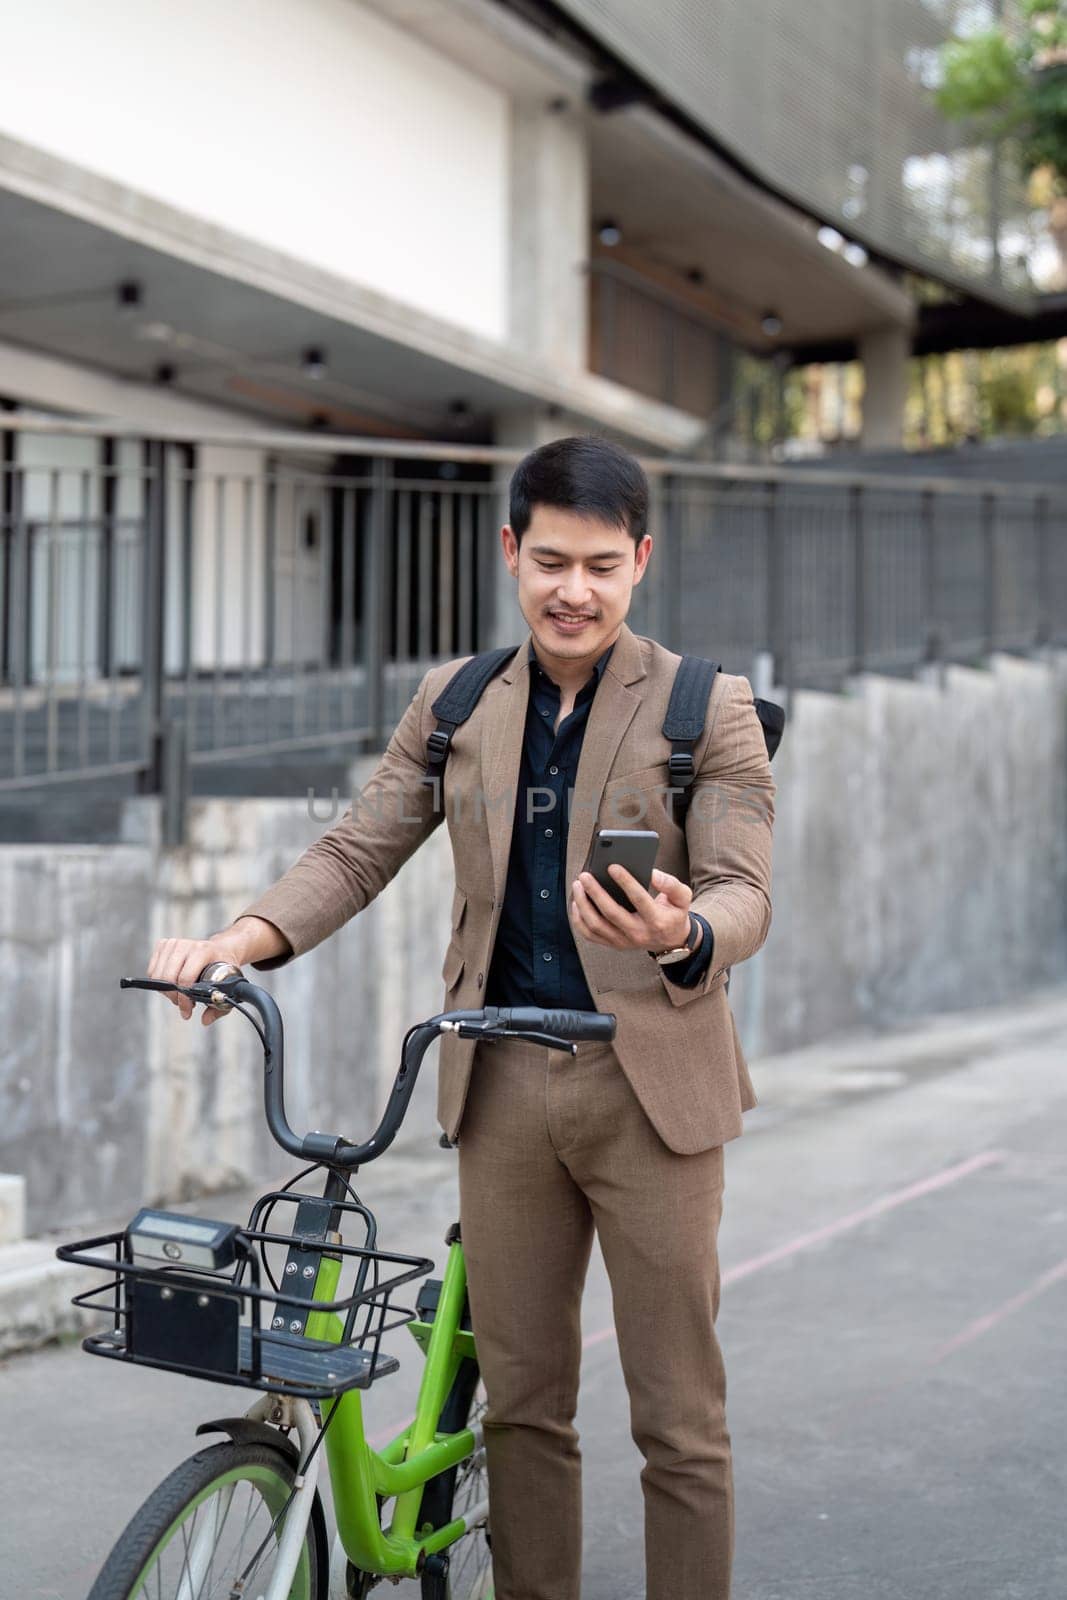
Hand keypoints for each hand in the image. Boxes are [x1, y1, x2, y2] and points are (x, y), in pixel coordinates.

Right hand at [146, 929, 248, 1025]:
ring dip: (166, 991)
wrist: (220, 949)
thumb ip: (219, 1007)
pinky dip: (159, 982)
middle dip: (174, 997)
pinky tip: (173, 984)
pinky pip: (152, 970)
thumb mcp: (227, 985)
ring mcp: (174, 943)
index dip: (184, 999)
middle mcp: (187, 944)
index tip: (188, 1011)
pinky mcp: (164, 944)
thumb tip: (205, 1020)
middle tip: (183, 1004)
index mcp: (204, 951)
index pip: (185, 978)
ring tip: (179, 994)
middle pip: (167, 977)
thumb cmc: (223, 968)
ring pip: (157, 975)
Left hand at [570, 866, 696, 953]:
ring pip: (596, 925)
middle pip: (611, 913)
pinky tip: (576, 902)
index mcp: (657, 920)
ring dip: (583, 905)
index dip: (625, 882)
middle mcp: (639, 933)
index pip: (639, 899)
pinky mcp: (613, 944)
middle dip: (595, 892)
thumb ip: (671, 884)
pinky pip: (590, 934)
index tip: (612, 866)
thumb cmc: (674, 913)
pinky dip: (579, 919)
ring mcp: (624, 941)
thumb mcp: (683, 898)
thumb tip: (652, 873)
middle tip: (584, 875)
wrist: (670, 940)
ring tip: (578, 885)